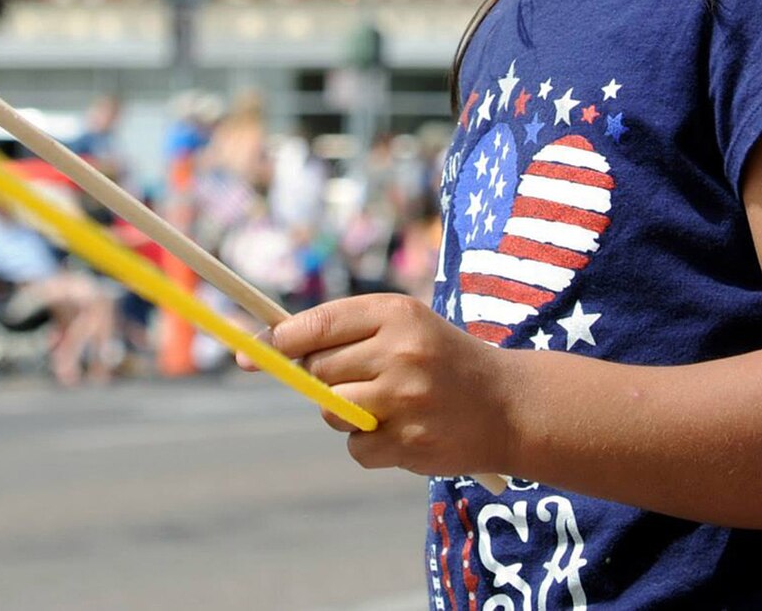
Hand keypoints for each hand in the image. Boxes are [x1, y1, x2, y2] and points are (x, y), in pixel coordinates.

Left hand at [270, 293, 516, 476]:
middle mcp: (400, 353)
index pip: (318, 325)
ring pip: (331, 411)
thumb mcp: (404, 326)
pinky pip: (355, 449)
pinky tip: (401, 432)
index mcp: (395, 313)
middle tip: (358, 379)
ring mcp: (406, 400)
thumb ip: (345, 331)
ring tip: (387, 404)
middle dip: (322, 379)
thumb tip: (271, 348)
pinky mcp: (411, 443)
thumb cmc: (441, 360)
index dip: (278, 339)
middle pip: (318, 372)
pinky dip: (368, 446)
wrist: (510, 406)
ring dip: (345, 413)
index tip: (251, 350)